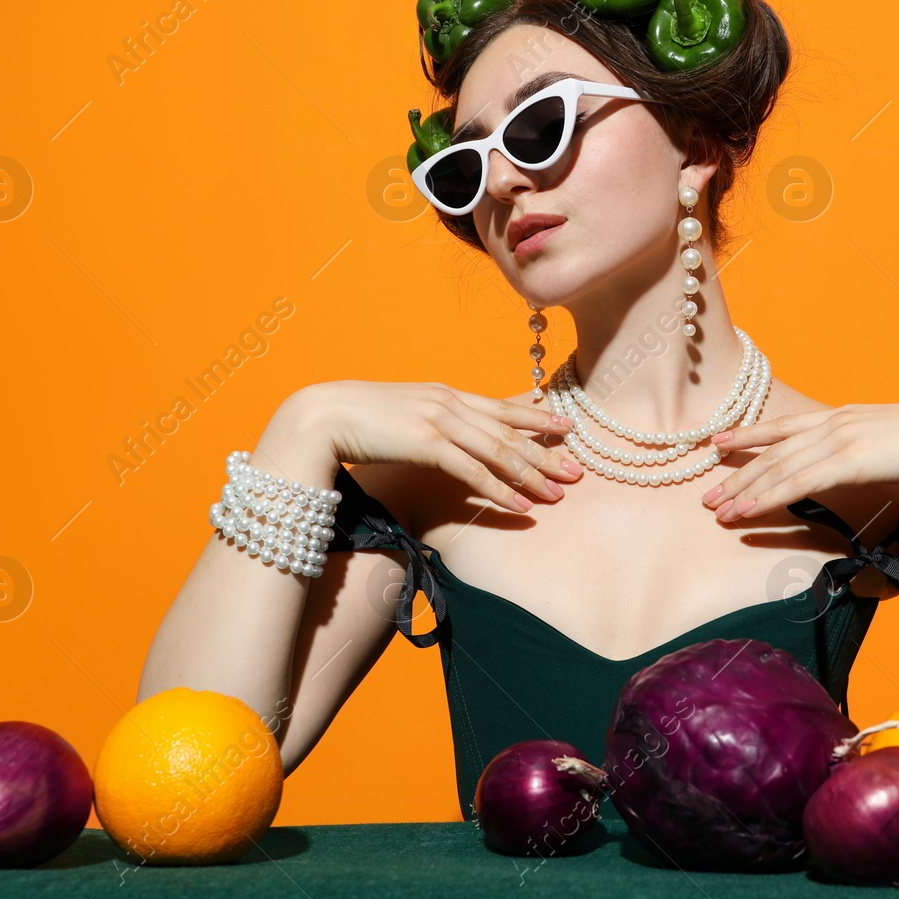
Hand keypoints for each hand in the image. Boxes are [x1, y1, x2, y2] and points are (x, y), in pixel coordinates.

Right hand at [264, 380, 581, 513]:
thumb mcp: (402, 415)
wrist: (320, 415)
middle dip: (547, 451)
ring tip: (558, 493)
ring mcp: (439, 420)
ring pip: (499, 450)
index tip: (566, 425)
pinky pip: (473, 470)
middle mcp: (449, 402)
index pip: (501, 405)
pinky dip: (500, 489)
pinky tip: (521, 505)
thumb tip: (444, 437)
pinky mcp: (427, 442)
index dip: (536, 415)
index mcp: (444, 394)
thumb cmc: (355, 420)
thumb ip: (428, 422)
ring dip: (532, 474)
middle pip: (509, 429)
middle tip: (578, 470)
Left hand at [699, 400, 898, 520]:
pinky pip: (796, 483)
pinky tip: (746, 511)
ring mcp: (838, 440)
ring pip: (778, 469)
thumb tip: (859, 472)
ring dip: (744, 491)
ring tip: (716, 511)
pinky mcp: (847, 461)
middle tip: (708, 496)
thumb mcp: (891, 446)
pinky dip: (767, 497)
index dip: (748, 434)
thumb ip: (867, 457)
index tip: (719, 441)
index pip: (784, 426)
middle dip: (737, 475)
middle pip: (773, 452)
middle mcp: (833, 424)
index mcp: (842, 417)